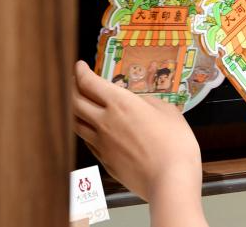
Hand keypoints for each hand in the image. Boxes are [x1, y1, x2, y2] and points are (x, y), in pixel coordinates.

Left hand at [72, 62, 201, 207]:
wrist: (170, 179)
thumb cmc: (175, 142)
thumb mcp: (168, 111)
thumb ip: (148, 102)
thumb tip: (139, 102)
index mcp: (120, 103)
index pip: (89, 83)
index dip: (81, 72)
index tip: (80, 66)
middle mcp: (104, 122)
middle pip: (74, 102)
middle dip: (71, 88)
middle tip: (75, 82)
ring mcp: (101, 143)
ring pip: (76, 123)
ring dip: (73, 110)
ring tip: (78, 104)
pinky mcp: (104, 161)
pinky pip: (87, 141)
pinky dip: (85, 130)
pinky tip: (92, 129)